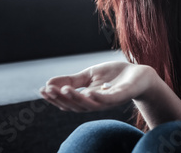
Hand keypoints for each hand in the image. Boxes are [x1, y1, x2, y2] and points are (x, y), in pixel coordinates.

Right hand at [39, 61, 156, 111]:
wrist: (139, 74)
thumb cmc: (114, 75)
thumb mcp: (89, 75)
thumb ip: (72, 80)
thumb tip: (49, 82)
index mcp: (87, 99)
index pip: (68, 102)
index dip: (54, 97)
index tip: (42, 89)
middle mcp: (96, 103)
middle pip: (75, 106)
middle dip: (61, 98)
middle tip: (49, 90)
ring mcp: (108, 101)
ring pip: (89, 105)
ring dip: (76, 98)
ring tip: (64, 89)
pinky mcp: (120, 96)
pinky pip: (107, 100)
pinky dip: (97, 97)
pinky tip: (88, 91)